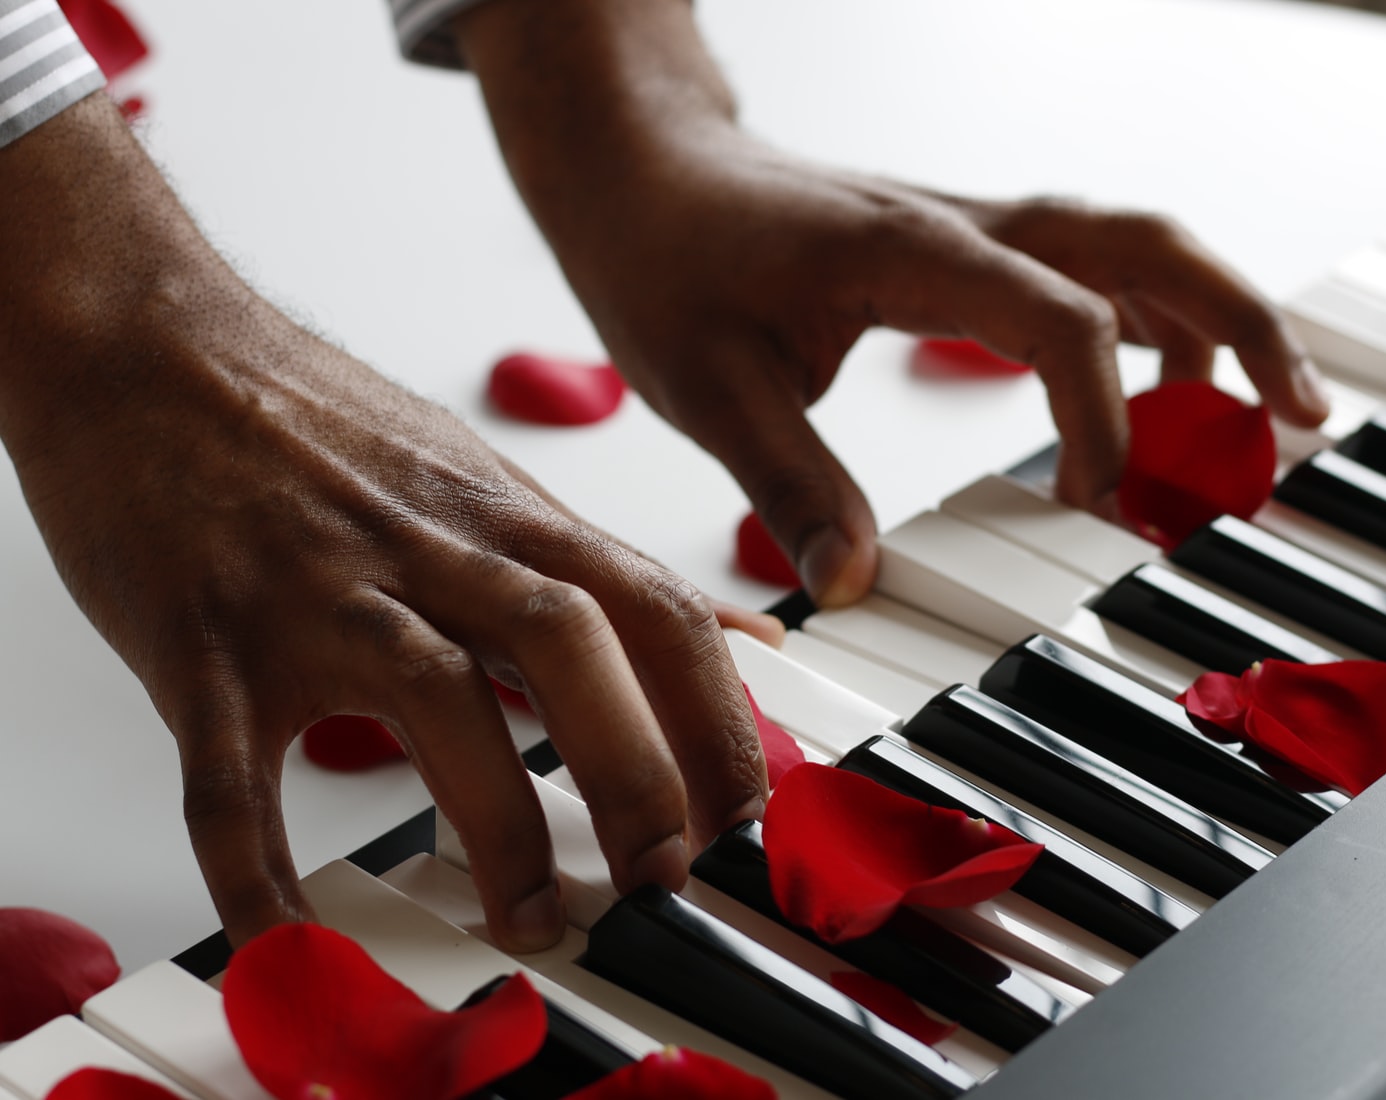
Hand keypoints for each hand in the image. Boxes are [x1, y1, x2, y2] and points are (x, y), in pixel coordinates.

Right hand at [0, 97, 766, 950]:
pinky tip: (291, 934)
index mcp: (506, 519)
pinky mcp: (203, 641)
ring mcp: (317, 592)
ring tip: (529, 919)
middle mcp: (430, 548)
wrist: (148, 347)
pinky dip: (259, 864)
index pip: (655, 609)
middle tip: (666, 880)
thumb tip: (735, 639)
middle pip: (573, 645)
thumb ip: (605, 574)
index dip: (718, 716)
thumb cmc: (324, 429)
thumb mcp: (490, 484)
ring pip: (433, 697)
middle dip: (638, 770)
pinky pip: (231, 770)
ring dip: (496, 822)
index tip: (749, 816)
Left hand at [459, 0, 1330, 606]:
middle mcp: (962, 226)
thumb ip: (790, 484)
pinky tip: (1167, 375)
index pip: (1056, 319)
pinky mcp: (962, 248)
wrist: (643, 170)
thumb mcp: (708, 385)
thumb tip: (854, 586)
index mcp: (908, 251)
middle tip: (1301, 416)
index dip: (1101, 416)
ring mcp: (970, 229)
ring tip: (1262, 414)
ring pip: (1131, 247)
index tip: (1096, 506)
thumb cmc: (666, 257)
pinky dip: (1149, 317)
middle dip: (1238, 324)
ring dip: (1212, 316)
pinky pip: (1087, 266)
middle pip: (1142, 245)